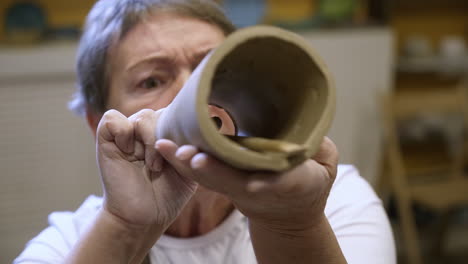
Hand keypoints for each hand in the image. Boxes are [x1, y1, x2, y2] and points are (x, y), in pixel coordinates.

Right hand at [96, 109, 196, 228]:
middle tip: (166, 165)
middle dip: (169, 140)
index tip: (184, 156)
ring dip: (150, 141)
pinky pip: (112, 118)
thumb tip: (192, 124)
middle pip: (163, 113)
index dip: (184, 132)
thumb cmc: (168, 194)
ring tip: (153, 166)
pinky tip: (128, 152)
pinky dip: (123, 132)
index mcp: (169, 131)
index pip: (179, 113)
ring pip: (144, 116)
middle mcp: (149, 128)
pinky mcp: (107, 139)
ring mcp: (128, 133)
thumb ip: (192, 146)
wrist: (143, 218)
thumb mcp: (189, 168)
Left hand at [156, 137, 338, 230]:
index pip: (275, 184)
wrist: (288, 212)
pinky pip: (201, 176)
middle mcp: (259, 189)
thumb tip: (307, 129)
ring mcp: (237, 190)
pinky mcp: (224, 186)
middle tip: (189, 156)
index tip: (250, 182)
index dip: (262, 182)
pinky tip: (166, 147)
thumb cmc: (311, 182)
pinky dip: (183, 164)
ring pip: (210, 180)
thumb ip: (319, 149)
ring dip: (187, 165)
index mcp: (289, 184)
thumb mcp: (327, 166)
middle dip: (211, 171)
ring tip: (165, 146)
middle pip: (232, 182)